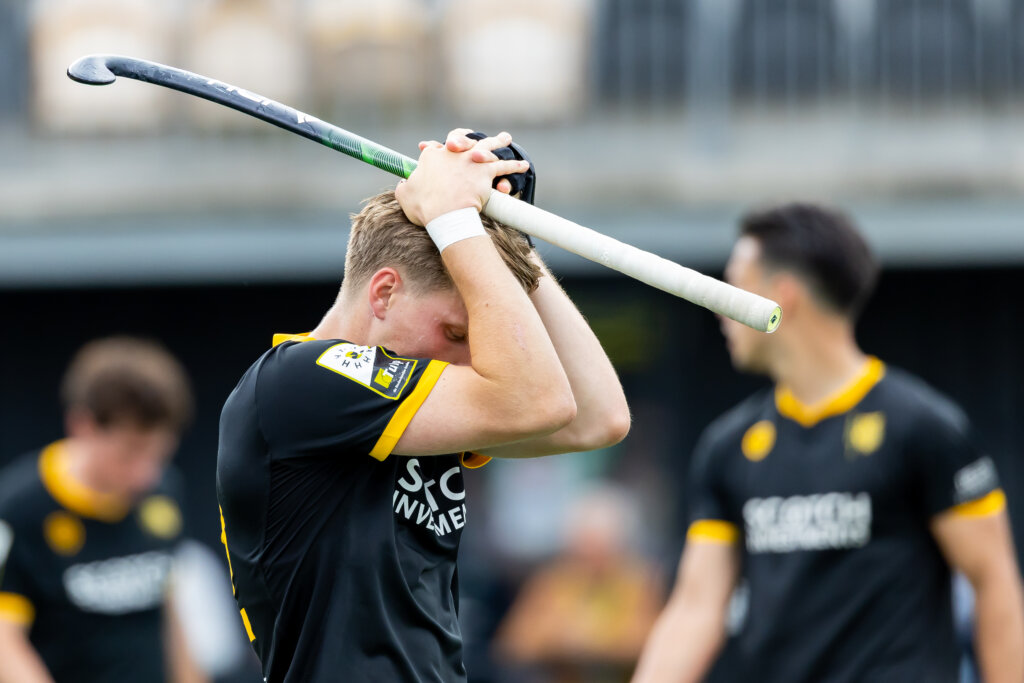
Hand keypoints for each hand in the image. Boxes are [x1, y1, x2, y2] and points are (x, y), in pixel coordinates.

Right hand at [397, 130, 526, 224]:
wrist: (444, 213)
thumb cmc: (423, 207)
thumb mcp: (404, 195)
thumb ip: (404, 186)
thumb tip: (403, 184)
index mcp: (431, 156)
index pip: (434, 148)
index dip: (435, 149)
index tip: (438, 152)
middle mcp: (452, 152)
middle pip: (463, 140)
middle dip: (468, 138)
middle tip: (475, 136)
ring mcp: (470, 159)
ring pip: (487, 145)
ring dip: (498, 142)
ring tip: (506, 138)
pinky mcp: (486, 170)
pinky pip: (503, 165)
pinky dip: (514, 166)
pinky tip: (523, 165)